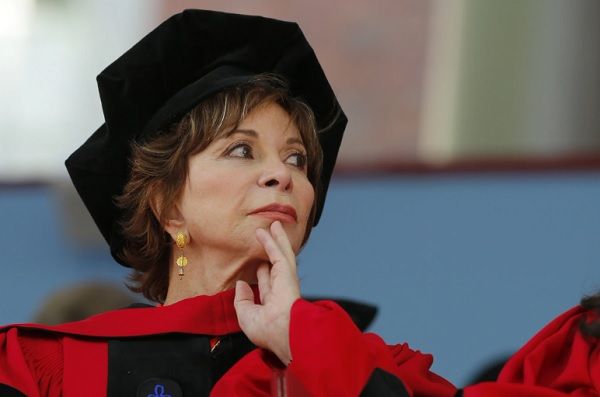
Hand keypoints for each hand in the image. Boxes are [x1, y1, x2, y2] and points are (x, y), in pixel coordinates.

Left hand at [234, 221, 300, 364]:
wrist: (281, 330)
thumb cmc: (266, 330)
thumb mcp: (246, 316)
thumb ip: (242, 300)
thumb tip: (241, 284)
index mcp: (273, 302)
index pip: (267, 284)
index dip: (262, 274)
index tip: (259, 266)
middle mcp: (281, 289)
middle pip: (275, 266)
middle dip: (271, 253)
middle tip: (268, 239)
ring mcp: (286, 279)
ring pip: (281, 254)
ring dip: (276, 239)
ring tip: (273, 225)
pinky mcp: (288, 271)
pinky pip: (280, 252)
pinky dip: (275, 239)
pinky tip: (271, 228)